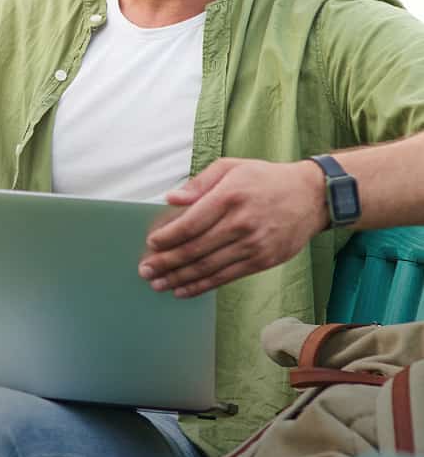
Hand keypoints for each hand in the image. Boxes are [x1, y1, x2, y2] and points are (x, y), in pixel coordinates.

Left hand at [138, 158, 327, 296]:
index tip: (151, 244)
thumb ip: (199, 183)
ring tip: (158, 284)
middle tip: (145, 271)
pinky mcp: (262, 260)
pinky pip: (225, 277)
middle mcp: (240, 222)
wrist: (312, 196)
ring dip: (178, 278)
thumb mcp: (232, 167)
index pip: (190, 223)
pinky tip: (183, 289)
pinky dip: (201, 285)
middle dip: (166, 262)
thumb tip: (171, 199)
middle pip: (195, 249)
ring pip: (208, 267)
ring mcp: (252, 245)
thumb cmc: (265, 179)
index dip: (167, 238)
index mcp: (229, 196)